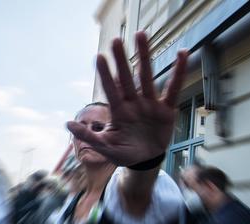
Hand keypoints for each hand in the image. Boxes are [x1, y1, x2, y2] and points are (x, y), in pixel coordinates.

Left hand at [67, 32, 187, 165]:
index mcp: (118, 112)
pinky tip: (182, 54)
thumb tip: (67, 124)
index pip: (110, 90)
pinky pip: (173, 89)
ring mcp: (149, 104)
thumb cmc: (123, 153)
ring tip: (142, 35)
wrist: (145, 161)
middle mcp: (133, 103)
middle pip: (127, 78)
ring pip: (147, 77)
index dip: (105, 75)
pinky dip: (178, 73)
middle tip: (116, 41)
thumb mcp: (105, 147)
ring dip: (145, 57)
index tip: (99, 57)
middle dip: (121, 60)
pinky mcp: (165, 109)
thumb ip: (88, 136)